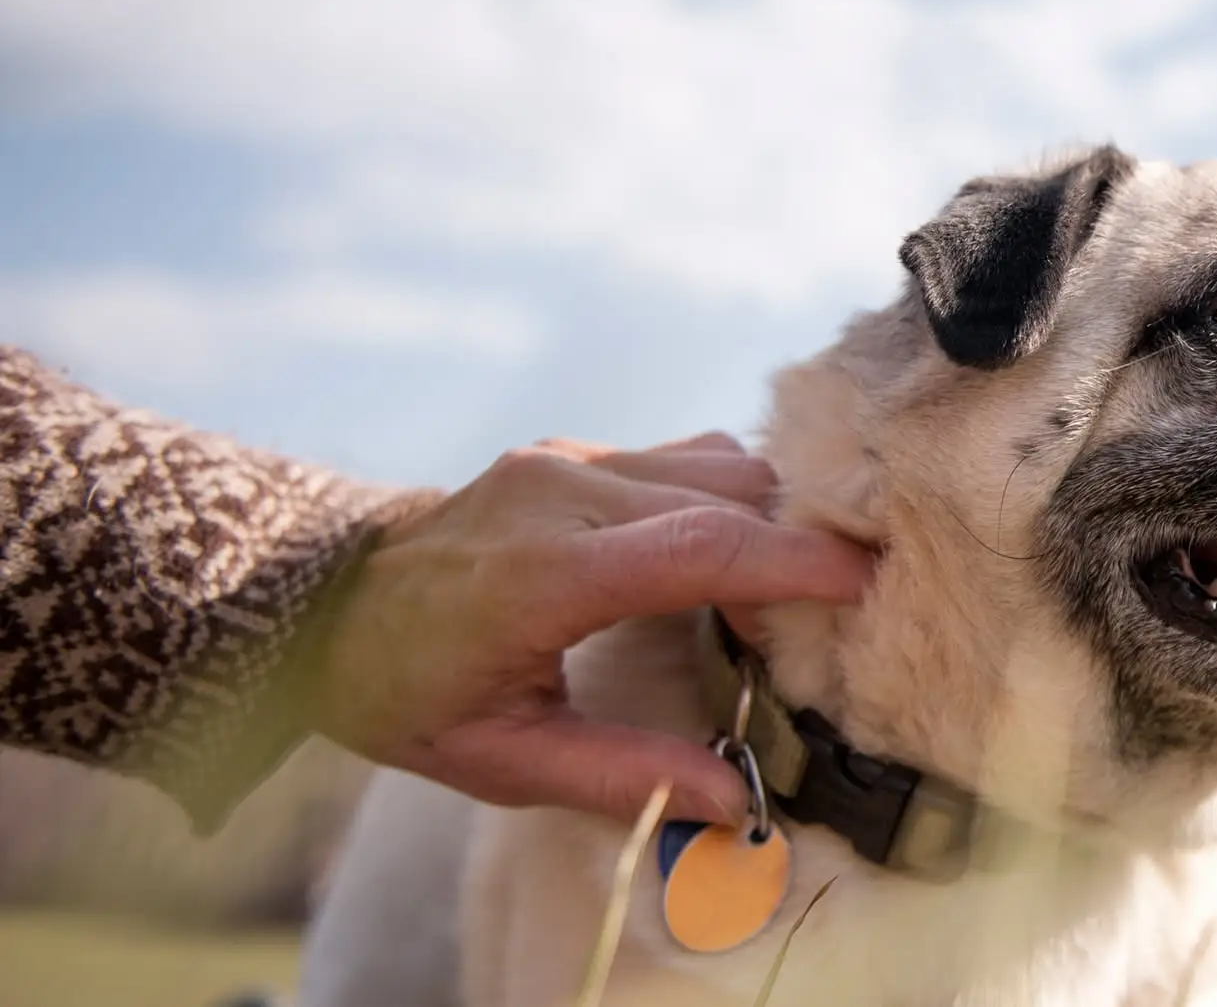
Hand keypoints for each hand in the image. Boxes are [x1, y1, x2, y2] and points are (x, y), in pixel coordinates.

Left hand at [310, 434, 871, 825]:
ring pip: (718, 463)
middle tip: (839, 609)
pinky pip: (686, 456)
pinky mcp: (574, 450)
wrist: (320, 600)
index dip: (796, 561)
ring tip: (788, 588)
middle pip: (730, 495)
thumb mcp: (500, 759)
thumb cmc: (404, 690)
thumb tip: (734, 798)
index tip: (865, 585)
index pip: (700, 546)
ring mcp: (570, 459)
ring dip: (769, 518)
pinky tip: (733, 549)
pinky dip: (730, 498)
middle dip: (800, 544)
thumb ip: (621, 774)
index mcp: (545, 573)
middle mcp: (566, 492)